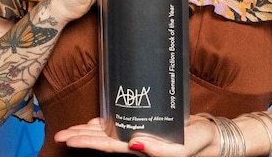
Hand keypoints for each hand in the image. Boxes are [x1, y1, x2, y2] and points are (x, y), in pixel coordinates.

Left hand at [55, 115, 218, 156]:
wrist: (212, 137)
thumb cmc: (200, 143)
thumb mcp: (182, 150)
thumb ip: (159, 150)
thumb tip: (133, 143)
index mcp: (141, 149)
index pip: (108, 146)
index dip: (88, 142)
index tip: (69, 139)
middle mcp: (136, 143)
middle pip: (102, 141)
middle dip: (80, 137)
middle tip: (59, 135)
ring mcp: (140, 135)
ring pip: (108, 133)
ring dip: (88, 131)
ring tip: (69, 130)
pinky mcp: (146, 125)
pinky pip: (120, 125)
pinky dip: (106, 122)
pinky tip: (95, 121)